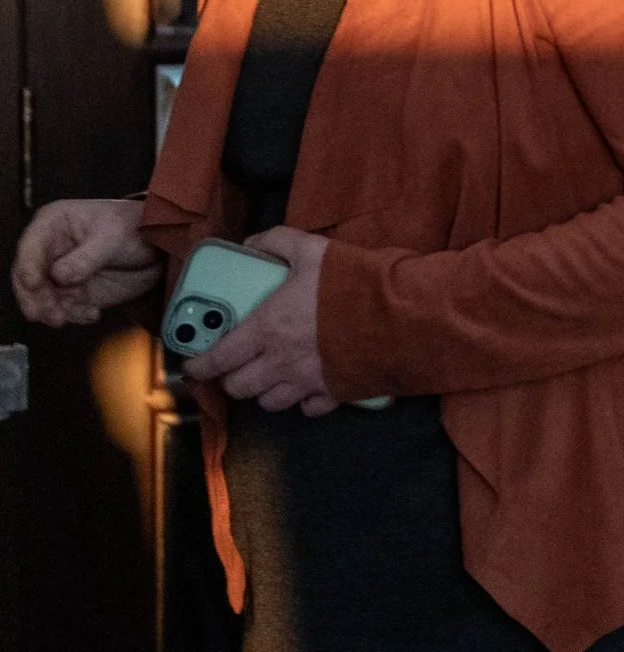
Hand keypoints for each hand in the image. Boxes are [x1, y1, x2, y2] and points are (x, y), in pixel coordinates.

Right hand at [11, 199, 161, 325]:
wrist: (160, 246)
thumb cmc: (135, 227)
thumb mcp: (114, 236)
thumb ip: (87, 257)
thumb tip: (59, 276)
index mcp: (53, 224)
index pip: (30, 247)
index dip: (27, 266)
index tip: (33, 283)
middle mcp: (51, 250)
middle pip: (29, 277)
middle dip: (35, 297)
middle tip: (46, 313)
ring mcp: (60, 273)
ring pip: (44, 297)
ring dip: (52, 311)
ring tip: (64, 319)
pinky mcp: (74, 293)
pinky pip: (66, 308)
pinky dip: (75, 314)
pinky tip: (92, 314)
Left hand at [185, 227, 339, 415]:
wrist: (400, 315)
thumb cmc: (352, 283)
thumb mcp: (312, 250)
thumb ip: (277, 242)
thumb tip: (252, 242)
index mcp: (266, 330)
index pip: (219, 358)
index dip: (200, 365)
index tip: (194, 365)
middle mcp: (280, 363)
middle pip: (240, 388)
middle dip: (233, 379)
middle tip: (238, 366)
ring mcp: (307, 382)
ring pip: (270, 403)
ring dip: (265, 392)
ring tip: (270, 377)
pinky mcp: (334, 393)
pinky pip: (308, 409)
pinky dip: (303, 402)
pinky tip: (308, 388)